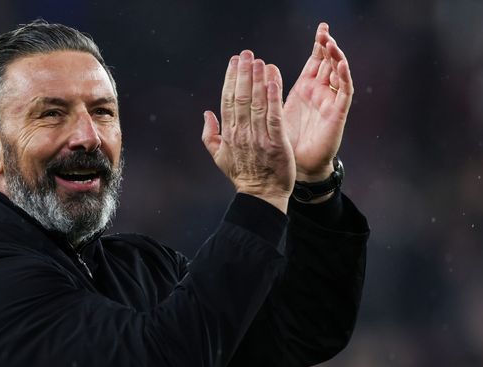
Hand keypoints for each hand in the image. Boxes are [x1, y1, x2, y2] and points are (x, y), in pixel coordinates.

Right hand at [202, 50, 295, 213]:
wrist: (262, 196)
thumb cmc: (242, 175)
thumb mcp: (220, 157)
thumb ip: (210, 135)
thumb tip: (206, 113)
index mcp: (229, 134)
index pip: (228, 100)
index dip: (231, 79)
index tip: (234, 61)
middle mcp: (241, 133)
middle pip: (241, 97)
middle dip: (243, 73)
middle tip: (246, 53)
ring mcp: (259, 138)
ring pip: (257, 103)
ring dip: (258, 80)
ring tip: (259, 61)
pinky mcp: (276, 143)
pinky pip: (274, 116)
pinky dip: (273, 97)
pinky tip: (273, 80)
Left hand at [283, 22, 353, 181]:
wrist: (296, 167)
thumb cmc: (283, 143)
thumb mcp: (272, 112)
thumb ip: (268, 92)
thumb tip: (263, 67)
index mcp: (304, 90)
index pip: (314, 61)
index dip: (317, 45)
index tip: (321, 27)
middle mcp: (319, 93)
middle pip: (327, 63)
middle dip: (327, 46)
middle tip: (324, 30)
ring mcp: (329, 102)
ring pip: (338, 73)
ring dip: (336, 57)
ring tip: (331, 43)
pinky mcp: (337, 114)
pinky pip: (344, 92)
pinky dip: (344, 77)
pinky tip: (341, 64)